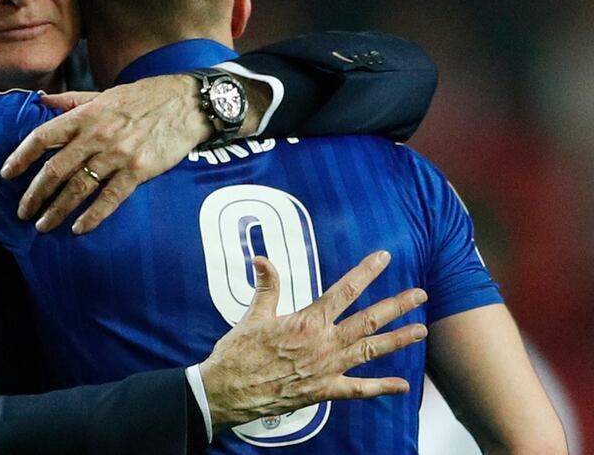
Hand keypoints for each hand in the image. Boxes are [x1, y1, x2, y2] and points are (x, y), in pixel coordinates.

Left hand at [0, 75, 211, 233]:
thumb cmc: (144, 97)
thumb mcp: (105, 93)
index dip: (21, 157)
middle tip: (23, 212)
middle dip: (35, 194)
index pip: (42, 137)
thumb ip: (72, 100)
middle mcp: (97, 136)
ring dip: (57, 210)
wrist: (187, 103)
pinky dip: (93, 216)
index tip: (7, 174)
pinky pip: (110, 198)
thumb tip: (42, 100)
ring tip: (43, 225)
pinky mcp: (138, 170)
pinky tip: (79, 228)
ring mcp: (117, 155)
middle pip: (55, 169)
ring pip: (79, 188)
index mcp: (85, 116)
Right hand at [200, 251, 427, 429]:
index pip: (345, 290)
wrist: (229, 390)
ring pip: (371, 350)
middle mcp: (324, 343)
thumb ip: (267, 287)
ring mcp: (328, 368)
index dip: (366, 272)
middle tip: (420, 295)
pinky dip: (381, 388)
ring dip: (398, 340)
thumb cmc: (239, 353)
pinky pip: (358, 390)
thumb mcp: (253, 315)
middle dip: (397, 306)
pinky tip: (402, 386)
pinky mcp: (324, 391)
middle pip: (369, 320)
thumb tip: (262, 259)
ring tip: (421, 331)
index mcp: (308, 320)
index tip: (384, 258)